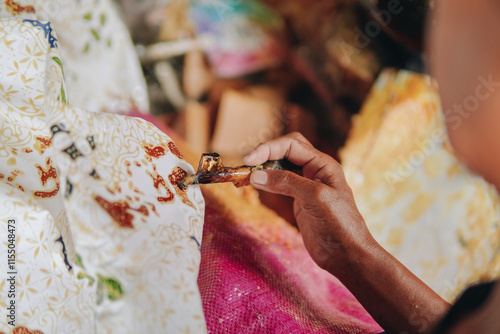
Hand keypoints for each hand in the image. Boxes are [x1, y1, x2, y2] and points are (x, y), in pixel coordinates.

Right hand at [245, 133, 449, 333]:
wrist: (347, 255)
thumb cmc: (339, 224)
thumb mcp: (314, 197)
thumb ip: (286, 182)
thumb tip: (256, 175)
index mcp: (323, 164)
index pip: (291, 145)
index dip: (268, 148)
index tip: (249, 160)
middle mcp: (314, 171)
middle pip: (285, 151)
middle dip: (265, 154)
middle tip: (245, 166)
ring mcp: (306, 186)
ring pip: (280, 167)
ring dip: (263, 169)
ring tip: (244, 177)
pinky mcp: (299, 200)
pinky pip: (279, 184)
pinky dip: (266, 183)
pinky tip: (255, 186)